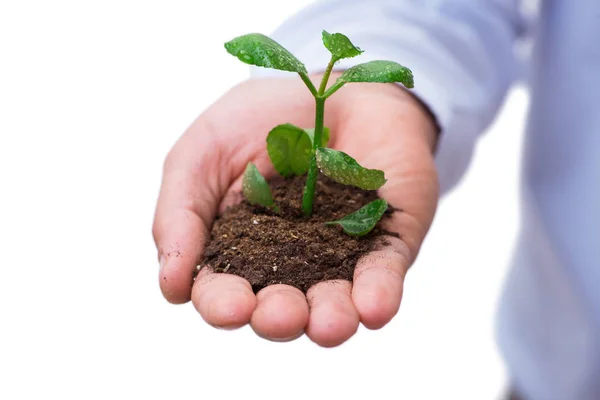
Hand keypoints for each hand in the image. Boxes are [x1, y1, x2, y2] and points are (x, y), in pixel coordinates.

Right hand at [153, 74, 438, 346]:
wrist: (334, 82)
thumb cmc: (262, 119)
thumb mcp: (203, 152)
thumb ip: (178, 214)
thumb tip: (172, 287)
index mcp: (239, 251)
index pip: (224, 292)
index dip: (223, 304)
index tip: (230, 305)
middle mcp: (289, 266)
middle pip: (279, 309)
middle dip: (277, 318)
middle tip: (278, 314)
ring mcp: (341, 258)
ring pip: (334, 305)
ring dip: (330, 321)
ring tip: (328, 324)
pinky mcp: (387, 241)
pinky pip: (385, 275)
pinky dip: (379, 295)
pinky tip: (373, 308)